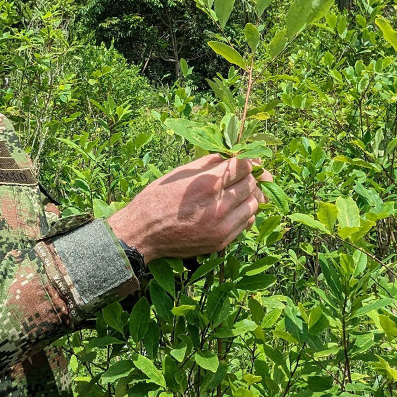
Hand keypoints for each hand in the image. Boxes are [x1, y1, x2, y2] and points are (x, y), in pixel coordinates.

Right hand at [107, 153, 273, 261]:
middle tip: (242, 175)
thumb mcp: (181, 173)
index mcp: (208, 184)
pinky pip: (246, 223)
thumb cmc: (158, 198)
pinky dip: (244, 214)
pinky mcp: (222, 241)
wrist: (143, 233)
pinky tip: (232, 210)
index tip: (247, 160)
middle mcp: (219, 205)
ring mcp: (222, 226)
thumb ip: (209, 163)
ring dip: (248, 196)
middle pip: (252, 184)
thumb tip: (231, 155)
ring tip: (236, 193)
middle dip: (249, 176)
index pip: (245, 166)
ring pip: (254, 204)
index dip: (249, 161)